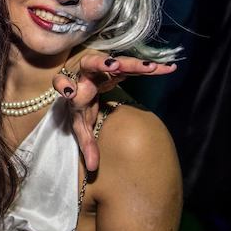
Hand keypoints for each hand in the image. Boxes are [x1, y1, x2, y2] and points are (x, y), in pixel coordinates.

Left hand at [53, 52, 175, 170]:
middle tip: (115, 65)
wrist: (84, 87)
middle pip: (90, 64)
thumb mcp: (83, 128)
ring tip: (151, 68)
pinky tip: (168, 68)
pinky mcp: (118, 65)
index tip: (69, 93)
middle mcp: (85, 74)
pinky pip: (133, 65)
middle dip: (101, 64)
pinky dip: (150, 67)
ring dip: (132, 65)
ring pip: (115, 62)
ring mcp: (102, 67)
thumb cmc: (81, 108)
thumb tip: (92, 168)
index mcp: (74, 90)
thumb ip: (87, 145)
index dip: (64, 86)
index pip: (62, 84)